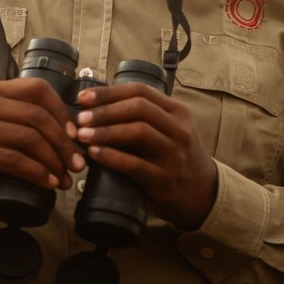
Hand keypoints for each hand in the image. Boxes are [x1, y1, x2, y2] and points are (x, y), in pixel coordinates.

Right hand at [0, 78, 85, 226]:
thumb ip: (35, 120)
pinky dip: (37, 173)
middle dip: (63, 143)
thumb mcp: (13, 129)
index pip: (38, 89)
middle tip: (78, 164)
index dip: (62, 111)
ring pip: (28, 138)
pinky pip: (14, 160)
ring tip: (64, 178)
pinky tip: (48, 183)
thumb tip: (78, 130)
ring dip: (53, 161)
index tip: (76, 135)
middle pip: (36, 115)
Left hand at [73, 82, 217, 230]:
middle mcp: (179, 129)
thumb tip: (97, 106)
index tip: (84, 97)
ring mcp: (174, 154)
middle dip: (104, 110)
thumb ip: (145, 116)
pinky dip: (111, 156)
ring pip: (138, 132)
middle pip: (138, 108)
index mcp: (178, 111)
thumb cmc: (177, 156)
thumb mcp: (170, 129)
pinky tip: (94, 154)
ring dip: (105, 131)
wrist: (203, 193)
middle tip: (80, 117)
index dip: (108, 92)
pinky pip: (134, 164)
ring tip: (82, 134)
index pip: (140, 91)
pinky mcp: (164, 179)